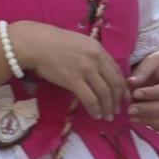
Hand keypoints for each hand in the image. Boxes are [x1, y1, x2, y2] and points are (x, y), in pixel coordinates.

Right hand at [9, 21, 127, 119]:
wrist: (35, 43)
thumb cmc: (54, 42)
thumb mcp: (80, 43)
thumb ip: (92, 56)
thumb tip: (99, 71)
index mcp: (98, 49)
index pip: (117, 71)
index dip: (122, 87)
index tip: (123, 97)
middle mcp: (96, 59)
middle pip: (114, 84)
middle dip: (117, 100)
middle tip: (117, 110)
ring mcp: (85, 70)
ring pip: (104, 93)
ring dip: (107, 107)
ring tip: (107, 116)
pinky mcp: (73, 80)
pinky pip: (90, 99)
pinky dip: (95, 109)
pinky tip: (96, 114)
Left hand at [127, 49, 158, 133]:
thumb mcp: (152, 60)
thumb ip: (142, 71)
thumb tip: (130, 83)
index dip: (151, 94)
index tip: (134, 93)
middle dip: (148, 110)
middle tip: (130, 109)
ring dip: (150, 121)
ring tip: (132, 117)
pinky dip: (157, 127)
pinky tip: (142, 121)